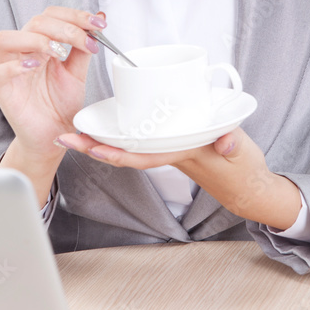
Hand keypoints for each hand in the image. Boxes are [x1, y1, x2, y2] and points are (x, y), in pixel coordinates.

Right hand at [0, 7, 106, 158]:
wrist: (55, 136)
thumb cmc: (61, 105)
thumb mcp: (78, 72)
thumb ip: (83, 47)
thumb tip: (98, 17)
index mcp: (40, 44)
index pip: (51, 16)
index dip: (74, 15)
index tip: (98, 23)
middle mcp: (23, 52)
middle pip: (34, 22)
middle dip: (65, 27)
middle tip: (85, 41)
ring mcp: (9, 69)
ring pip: (6, 38)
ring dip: (37, 39)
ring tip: (59, 53)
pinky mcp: (0, 89)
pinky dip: (14, 66)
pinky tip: (35, 66)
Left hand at [54, 126, 302, 228]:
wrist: (246, 185)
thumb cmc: (242, 169)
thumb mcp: (242, 154)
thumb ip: (233, 146)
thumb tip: (225, 142)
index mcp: (180, 153)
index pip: (141, 155)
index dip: (115, 152)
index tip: (91, 146)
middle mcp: (167, 152)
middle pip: (124, 151)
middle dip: (94, 146)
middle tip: (63, 136)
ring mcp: (167, 149)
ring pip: (128, 145)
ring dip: (101, 139)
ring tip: (73, 130)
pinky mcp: (172, 143)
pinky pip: (140, 140)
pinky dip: (122, 134)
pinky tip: (108, 124)